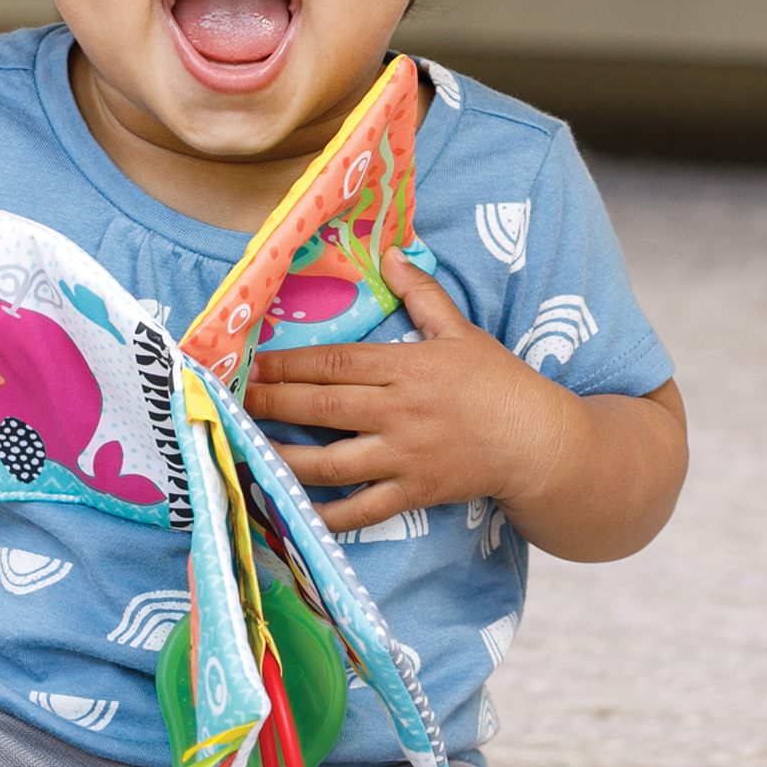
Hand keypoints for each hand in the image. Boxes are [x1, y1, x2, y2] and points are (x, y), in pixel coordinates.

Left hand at [242, 248, 578, 535]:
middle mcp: (400, 412)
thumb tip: (390, 251)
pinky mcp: (413, 493)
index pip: (334, 363)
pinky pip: (361, 509)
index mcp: (407, 367)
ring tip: (243, 452)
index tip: (247, 364)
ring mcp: (404, 457)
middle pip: (321, 407)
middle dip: (268, 405)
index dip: (286, 364)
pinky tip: (290, 512)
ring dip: (282, 458)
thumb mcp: (462, 330)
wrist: (539, 442)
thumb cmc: (498, 383)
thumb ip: (421, 293)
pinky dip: (325, 515)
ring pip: (331, 462)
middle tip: (226, 403)